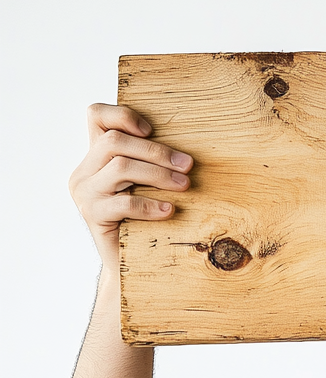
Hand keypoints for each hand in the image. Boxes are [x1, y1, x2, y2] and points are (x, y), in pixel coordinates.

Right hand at [69, 103, 192, 270]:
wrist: (127, 263)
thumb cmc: (143, 221)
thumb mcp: (147, 185)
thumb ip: (152, 163)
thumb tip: (186, 152)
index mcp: (96, 156)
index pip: (96, 116)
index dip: (122, 114)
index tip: (151, 130)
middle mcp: (85, 171)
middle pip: (114, 142)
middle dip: (156, 151)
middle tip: (187, 166)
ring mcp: (86, 193)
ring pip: (120, 167)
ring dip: (159, 174)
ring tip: (184, 185)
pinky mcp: (92, 215)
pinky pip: (123, 203)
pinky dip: (150, 205)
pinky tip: (169, 211)